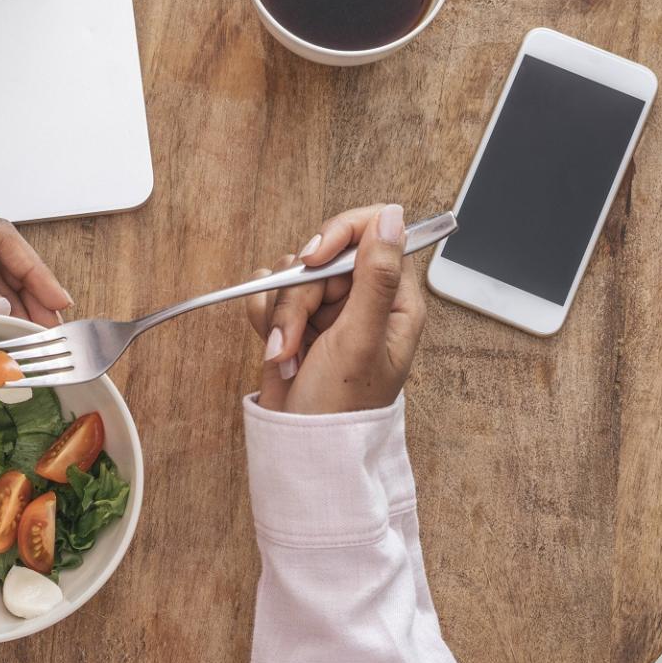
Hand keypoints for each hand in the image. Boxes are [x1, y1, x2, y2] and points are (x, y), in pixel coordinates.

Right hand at [244, 204, 426, 414]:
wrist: (300, 447)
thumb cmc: (340, 407)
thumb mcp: (360, 338)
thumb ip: (375, 276)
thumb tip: (392, 216)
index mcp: (394, 301)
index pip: (374, 234)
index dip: (340, 236)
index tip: (314, 257)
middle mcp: (364, 300)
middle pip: (325, 255)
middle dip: (300, 295)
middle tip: (297, 337)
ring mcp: (330, 311)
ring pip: (294, 274)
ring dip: (281, 314)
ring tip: (287, 356)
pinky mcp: (298, 322)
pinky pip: (273, 293)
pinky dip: (266, 319)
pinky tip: (274, 350)